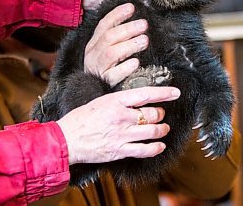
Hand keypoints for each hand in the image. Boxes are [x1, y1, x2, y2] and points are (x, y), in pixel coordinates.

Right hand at [57, 86, 180, 164]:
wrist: (67, 139)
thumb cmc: (80, 119)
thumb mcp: (100, 101)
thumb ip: (119, 101)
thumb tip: (135, 99)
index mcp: (115, 101)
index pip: (145, 94)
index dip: (163, 93)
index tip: (175, 92)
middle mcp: (121, 117)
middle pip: (152, 115)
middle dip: (160, 114)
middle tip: (160, 114)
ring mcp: (122, 135)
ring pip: (152, 131)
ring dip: (162, 130)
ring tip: (163, 128)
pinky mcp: (120, 151)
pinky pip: (145, 150)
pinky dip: (156, 148)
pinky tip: (160, 146)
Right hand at [84, 3, 147, 86]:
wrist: (92, 92)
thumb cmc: (106, 68)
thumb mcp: (107, 49)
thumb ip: (117, 36)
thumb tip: (135, 17)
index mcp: (94, 44)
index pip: (103, 25)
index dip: (117, 15)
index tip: (132, 7)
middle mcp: (93, 54)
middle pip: (108, 37)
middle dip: (127, 29)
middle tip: (144, 24)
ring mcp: (98, 68)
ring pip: (111, 53)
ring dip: (129, 45)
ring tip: (144, 41)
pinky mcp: (104, 82)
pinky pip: (114, 74)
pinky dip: (125, 67)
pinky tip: (136, 62)